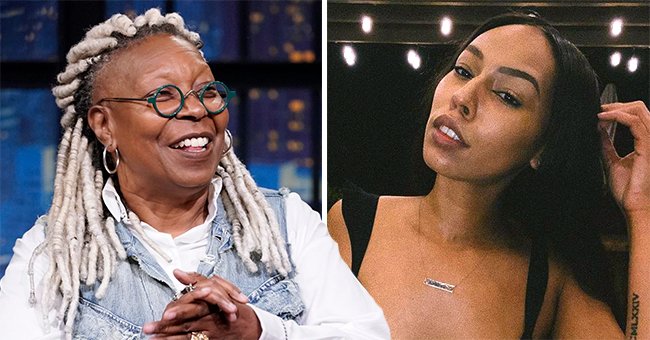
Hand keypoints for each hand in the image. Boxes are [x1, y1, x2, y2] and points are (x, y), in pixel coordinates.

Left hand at [143, 270, 260, 338]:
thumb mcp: (218, 288)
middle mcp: (210, 319)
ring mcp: (210, 333)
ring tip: (151, 338)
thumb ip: (196, 280)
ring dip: (167, 338)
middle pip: (187, 324)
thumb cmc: (231, 305)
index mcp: (211, 304)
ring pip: (186, 336)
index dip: (179, 311)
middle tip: (149, 328)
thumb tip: (176, 271)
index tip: (164, 313)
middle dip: (167, 326)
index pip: (193, 307)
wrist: (249, 325)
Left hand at [599, 101, 649, 219]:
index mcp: (646, 142)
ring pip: (639, 111)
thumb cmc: (628, 189)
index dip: (619, 109)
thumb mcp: (612, 162)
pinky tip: (603, 119)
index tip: (600, 111)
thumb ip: (607, 145)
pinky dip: (617, 116)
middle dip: (618, 105)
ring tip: (600, 112)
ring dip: (617, 108)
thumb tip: (599, 130)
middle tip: (600, 108)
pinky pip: (635, 122)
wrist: (634, 205)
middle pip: (640, 108)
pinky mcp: (648, 146)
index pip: (637, 116)